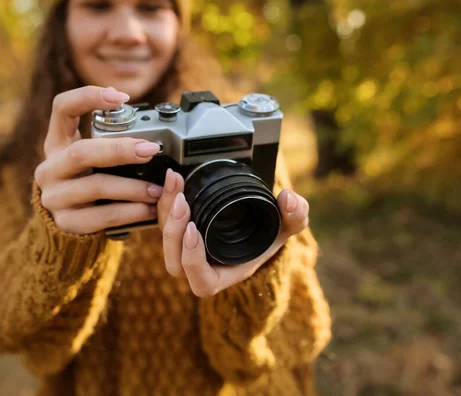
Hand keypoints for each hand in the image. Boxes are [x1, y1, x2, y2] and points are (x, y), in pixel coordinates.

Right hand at [34, 86, 163, 233]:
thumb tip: (150, 127)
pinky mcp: (66, 222)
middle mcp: (50, 167)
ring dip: (133, 187)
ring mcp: (54, 196)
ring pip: (96, 186)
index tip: (121, 97)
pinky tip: (150, 210)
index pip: (62, 108)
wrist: (69, 228)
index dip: (88, 97)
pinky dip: (131, 212)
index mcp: (57, 143)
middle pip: (81, 152)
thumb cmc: (89, 184)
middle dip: (120, 150)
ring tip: (159, 189)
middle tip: (151, 149)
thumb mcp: (94, 160)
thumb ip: (111, 142)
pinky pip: (103, 216)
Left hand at [157, 169, 308, 296]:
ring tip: (176, 186)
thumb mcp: (290, 225)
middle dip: (172, 232)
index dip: (192, 260)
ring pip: (164, 240)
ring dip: (165, 214)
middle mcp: (202, 266)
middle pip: (173, 262)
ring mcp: (187, 249)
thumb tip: (289, 199)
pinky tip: (174, 180)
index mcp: (225, 274)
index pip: (201, 280)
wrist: (257, 223)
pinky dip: (166, 201)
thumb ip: (296, 214)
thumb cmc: (271, 233)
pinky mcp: (179, 231)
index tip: (193, 230)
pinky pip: (164, 222)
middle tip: (182, 202)